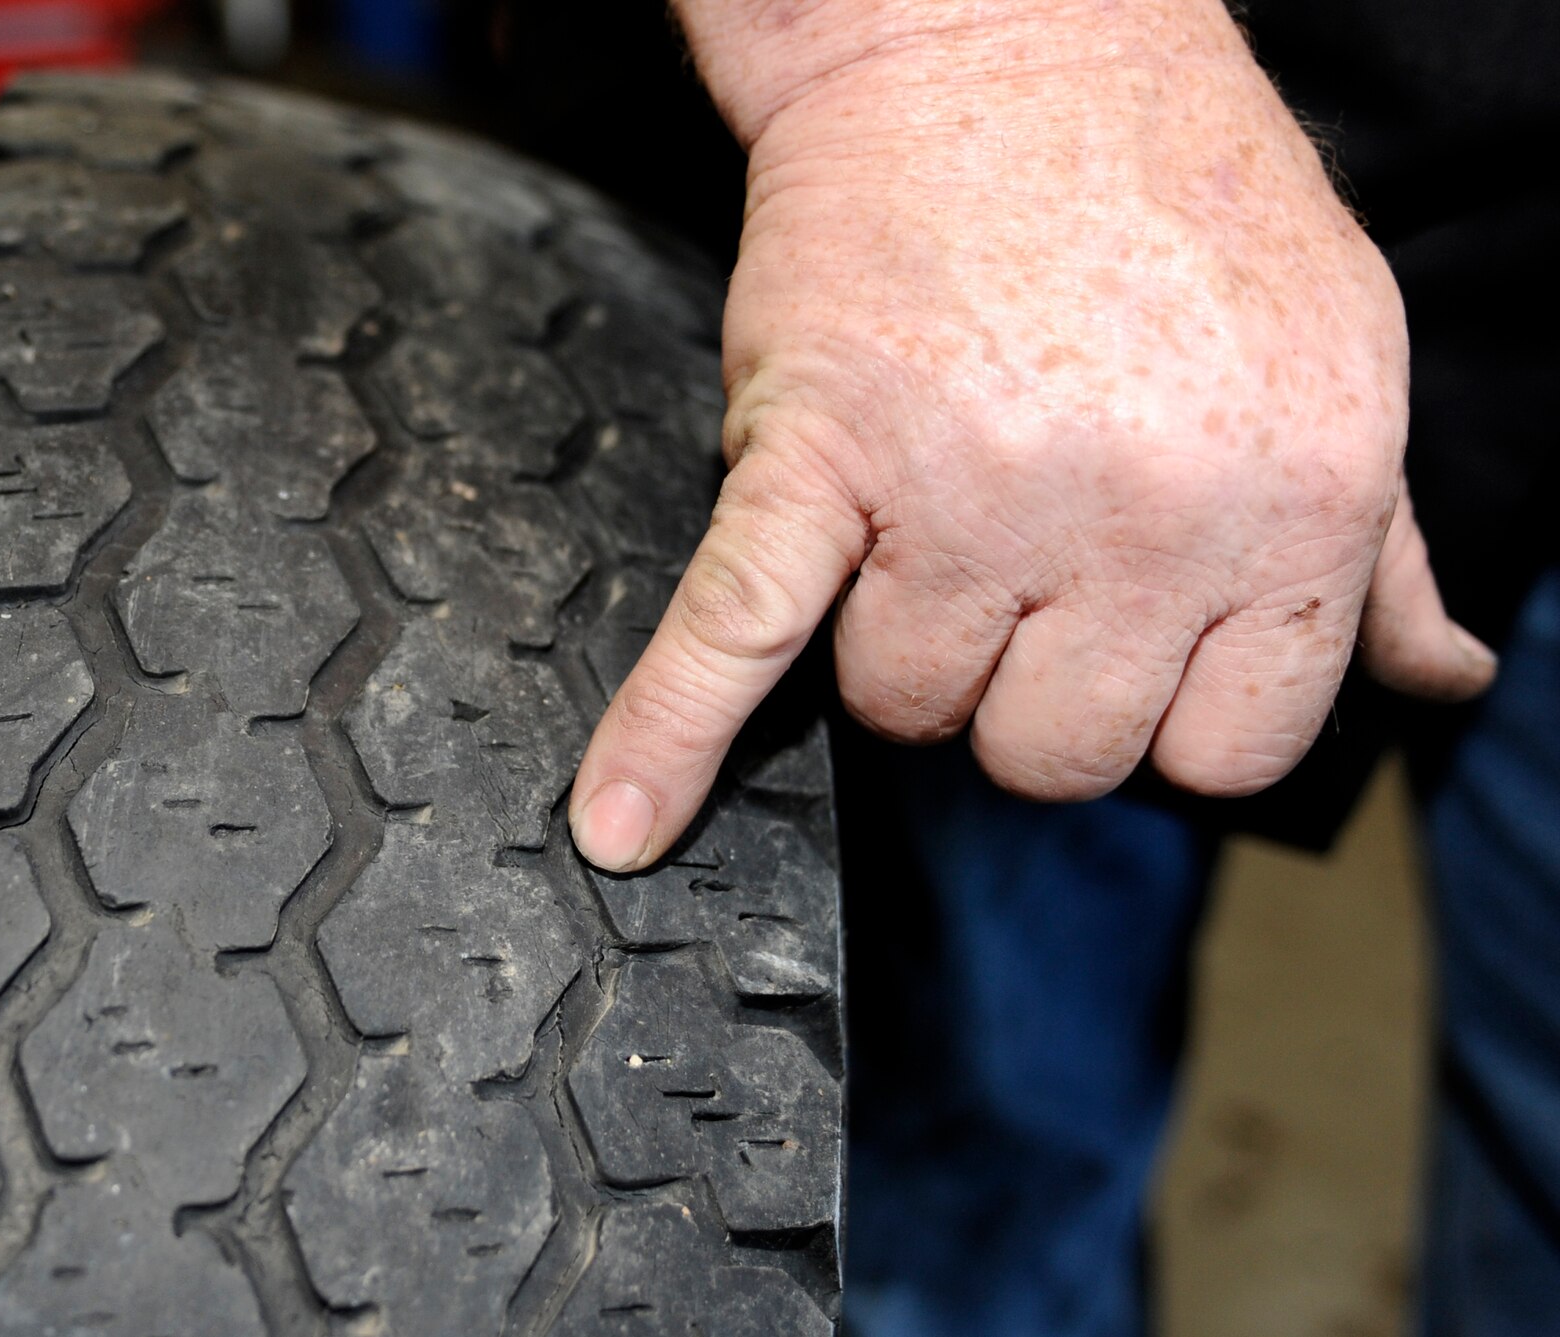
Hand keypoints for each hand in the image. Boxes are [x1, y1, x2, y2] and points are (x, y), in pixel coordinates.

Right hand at [569, 0, 1494, 871]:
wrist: (992, 34)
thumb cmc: (1171, 190)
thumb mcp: (1334, 363)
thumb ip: (1380, 552)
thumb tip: (1431, 683)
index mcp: (1288, 505)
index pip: (1225, 750)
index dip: (1166, 710)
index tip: (1132, 651)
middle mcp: (1140, 519)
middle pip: (1053, 754)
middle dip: (1025, 685)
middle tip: (1019, 569)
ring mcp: (968, 495)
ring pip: (905, 704)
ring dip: (902, 644)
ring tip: (921, 518)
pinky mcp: (817, 456)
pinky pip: (733, 635)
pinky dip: (663, 735)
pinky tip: (617, 817)